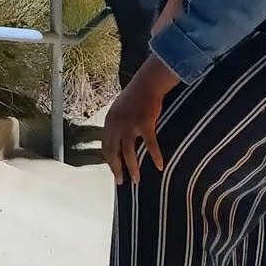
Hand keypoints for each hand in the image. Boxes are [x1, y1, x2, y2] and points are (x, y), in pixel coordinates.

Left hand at [102, 56, 177, 184]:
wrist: (147, 84)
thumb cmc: (135, 97)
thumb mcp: (118, 110)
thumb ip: (116, 125)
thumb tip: (117, 141)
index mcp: (109, 122)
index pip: (106, 146)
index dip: (109, 161)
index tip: (114, 172)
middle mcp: (116, 124)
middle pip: (113, 152)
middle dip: (116, 169)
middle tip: (121, 182)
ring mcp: (130, 124)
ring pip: (128, 152)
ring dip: (133, 168)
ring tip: (136, 180)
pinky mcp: (145, 123)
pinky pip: (150, 144)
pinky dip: (155, 156)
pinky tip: (160, 166)